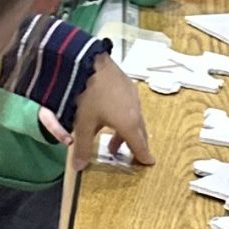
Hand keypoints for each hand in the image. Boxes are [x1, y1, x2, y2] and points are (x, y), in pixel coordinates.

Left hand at [40, 56, 153, 171]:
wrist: (90, 61)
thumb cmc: (88, 94)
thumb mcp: (83, 123)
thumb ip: (82, 147)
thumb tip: (79, 167)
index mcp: (128, 123)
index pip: (139, 144)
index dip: (143, 155)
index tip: (149, 162)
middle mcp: (135, 110)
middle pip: (139, 132)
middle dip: (136, 144)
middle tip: (133, 155)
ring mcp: (132, 95)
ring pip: (134, 118)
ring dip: (127, 131)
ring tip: (113, 140)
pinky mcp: (127, 84)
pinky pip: (130, 106)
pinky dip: (124, 117)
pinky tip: (112, 114)